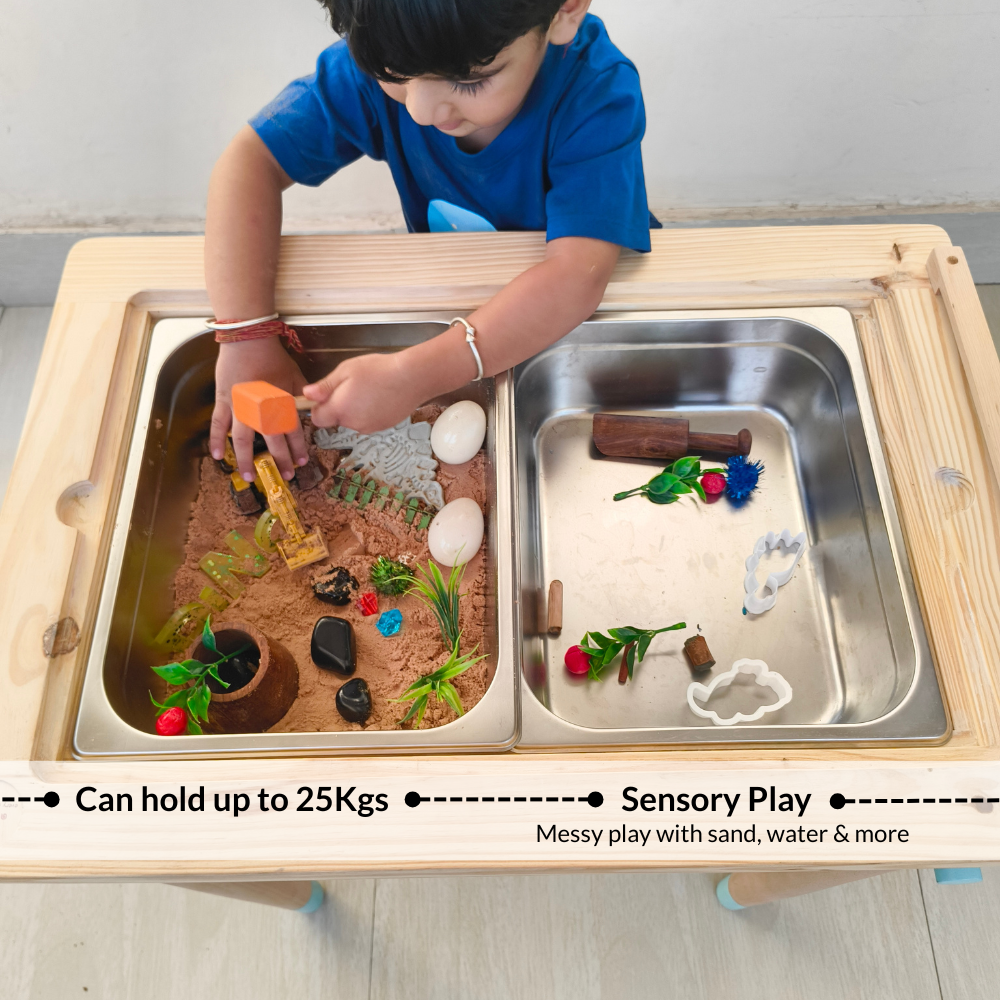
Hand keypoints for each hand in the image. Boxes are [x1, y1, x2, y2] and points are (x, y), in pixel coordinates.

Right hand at [210, 337, 308, 480]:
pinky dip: (216, 440)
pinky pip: (218, 424)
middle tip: (286, 476)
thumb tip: (312, 407)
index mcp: (280, 405)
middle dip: (280, 460)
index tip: (302, 461)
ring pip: (243, 441)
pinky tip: (217, 455)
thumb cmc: (273, 357)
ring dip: (246, 460)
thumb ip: (303, 395)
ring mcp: (240, 408)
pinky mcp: (224, 402)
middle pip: (272, 442)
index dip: (298, 448)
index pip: (293, 432)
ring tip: (249, 477)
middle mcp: (261, 411)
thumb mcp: (295, 376)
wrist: (248, 341)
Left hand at [302, 351, 427, 432]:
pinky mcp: (383, 427)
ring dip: (355, 410)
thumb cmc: (378, 370)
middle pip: (336, 420)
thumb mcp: (346, 370)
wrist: (411, 379)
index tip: (327, 394)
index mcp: (339, 409)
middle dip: (339, 406)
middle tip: (352, 387)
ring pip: (352, 421)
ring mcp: (369, 428)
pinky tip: (380, 398)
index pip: (317, 419)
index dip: (319, 407)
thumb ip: (325, 386)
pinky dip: (370, 413)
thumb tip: (306, 395)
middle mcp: (352, 423)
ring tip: (369, 391)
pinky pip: (368, 422)